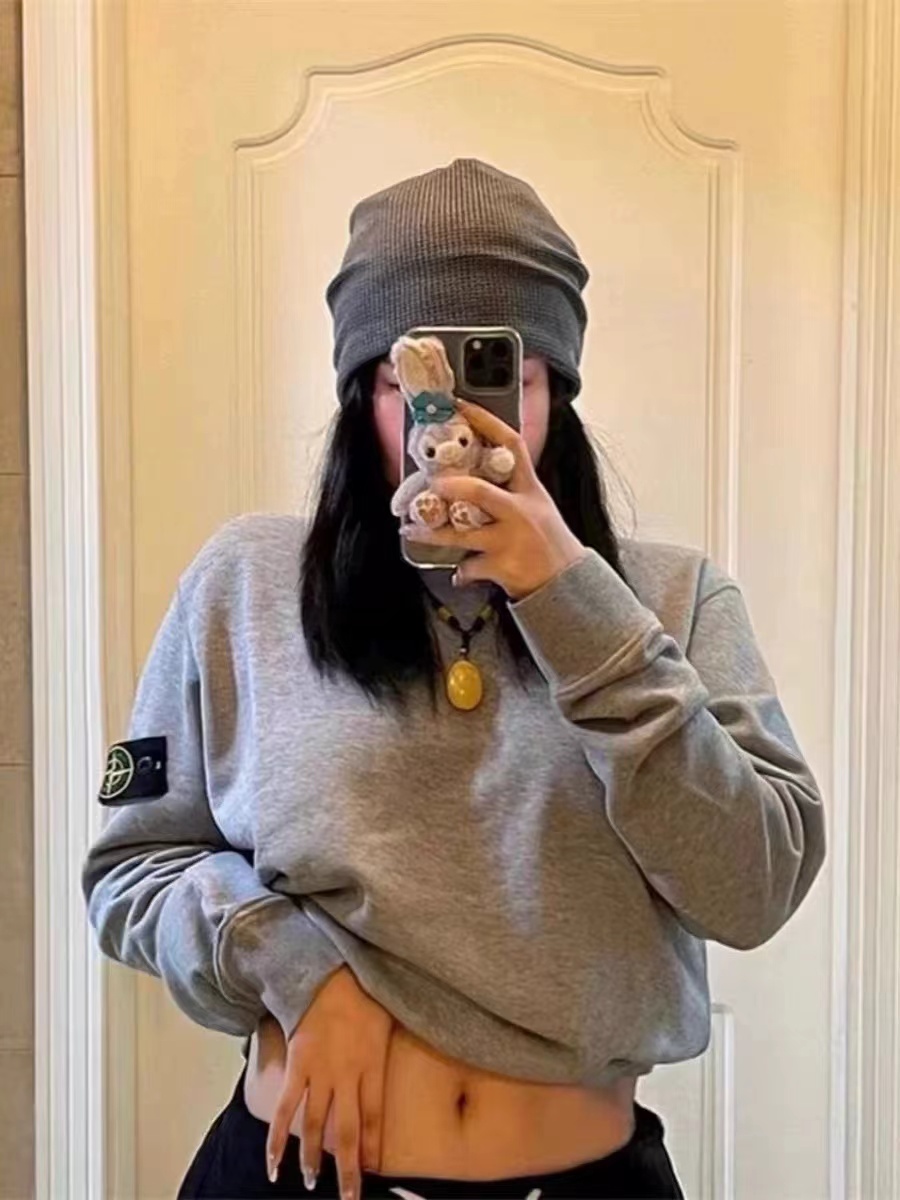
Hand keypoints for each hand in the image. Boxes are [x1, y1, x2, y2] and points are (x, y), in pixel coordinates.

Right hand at [265, 966, 393, 1199]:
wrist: (326, 974)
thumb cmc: (362, 992)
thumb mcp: (390, 1018)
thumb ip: (396, 1043)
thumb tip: (418, 1051)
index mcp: (372, 1064)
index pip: (375, 1115)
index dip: (374, 1146)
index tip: (375, 1170)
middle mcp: (347, 1075)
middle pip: (348, 1131)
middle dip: (349, 1169)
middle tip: (349, 1198)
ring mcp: (320, 1072)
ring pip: (317, 1125)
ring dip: (314, 1158)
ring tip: (313, 1183)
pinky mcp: (296, 1066)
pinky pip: (285, 1108)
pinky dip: (277, 1138)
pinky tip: (274, 1164)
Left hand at [400, 398, 587, 600]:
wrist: (567, 581)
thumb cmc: (547, 540)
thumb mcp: (537, 506)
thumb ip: (510, 490)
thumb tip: (470, 474)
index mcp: (530, 489)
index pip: (512, 446)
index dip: (487, 422)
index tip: (462, 406)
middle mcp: (521, 511)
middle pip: (481, 492)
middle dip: (452, 487)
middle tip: (433, 484)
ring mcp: (511, 540)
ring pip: (463, 534)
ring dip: (433, 533)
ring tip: (413, 530)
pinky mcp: (503, 566)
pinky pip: (469, 567)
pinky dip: (462, 571)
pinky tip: (460, 573)